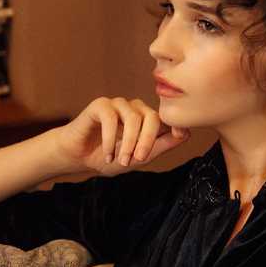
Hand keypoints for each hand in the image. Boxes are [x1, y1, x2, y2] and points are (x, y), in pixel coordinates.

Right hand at [54, 96, 190, 176]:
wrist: (79, 158)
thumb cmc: (108, 157)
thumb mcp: (138, 158)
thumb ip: (160, 146)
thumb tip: (185, 135)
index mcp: (146, 121)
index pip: (166, 119)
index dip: (176, 125)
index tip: (180, 135)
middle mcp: (134, 110)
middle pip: (152, 117)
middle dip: (147, 140)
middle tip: (139, 160)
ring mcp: (118, 105)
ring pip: (133, 118)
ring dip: (128, 143)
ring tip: (120, 160)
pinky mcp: (101, 105)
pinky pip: (111, 118)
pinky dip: (110, 140)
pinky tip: (107, 154)